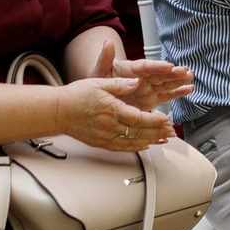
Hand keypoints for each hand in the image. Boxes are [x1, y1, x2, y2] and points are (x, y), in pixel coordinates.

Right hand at [49, 76, 175, 149]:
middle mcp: (110, 126)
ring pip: (133, 142)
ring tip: (163, 139)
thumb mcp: (99, 82)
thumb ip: (120, 83)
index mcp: (112, 109)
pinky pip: (122, 148)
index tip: (167, 120)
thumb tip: (136, 81)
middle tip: (171, 131)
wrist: (58, 111)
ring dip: (150, 141)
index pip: (139, 118)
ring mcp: (106, 136)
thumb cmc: (76, 95)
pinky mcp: (101, 143)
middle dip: (157, 132)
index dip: (155, 121)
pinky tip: (145, 146)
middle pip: (139, 132)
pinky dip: (136, 147)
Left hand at [92, 44, 193, 113]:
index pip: (145, 67)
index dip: (157, 66)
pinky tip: (188, 89)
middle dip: (172, 73)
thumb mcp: (99, 71)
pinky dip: (177, 93)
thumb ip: (105, 59)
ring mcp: (148, 88)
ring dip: (178, 80)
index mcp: (131, 69)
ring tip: (190, 76)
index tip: (168, 66)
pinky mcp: (151, 99)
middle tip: (185, 71)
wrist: (100, 97)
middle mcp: (143, 77)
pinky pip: (166, 96)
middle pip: (159, 74)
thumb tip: (107, 43)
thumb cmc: (99, 81)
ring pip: (166, 83)